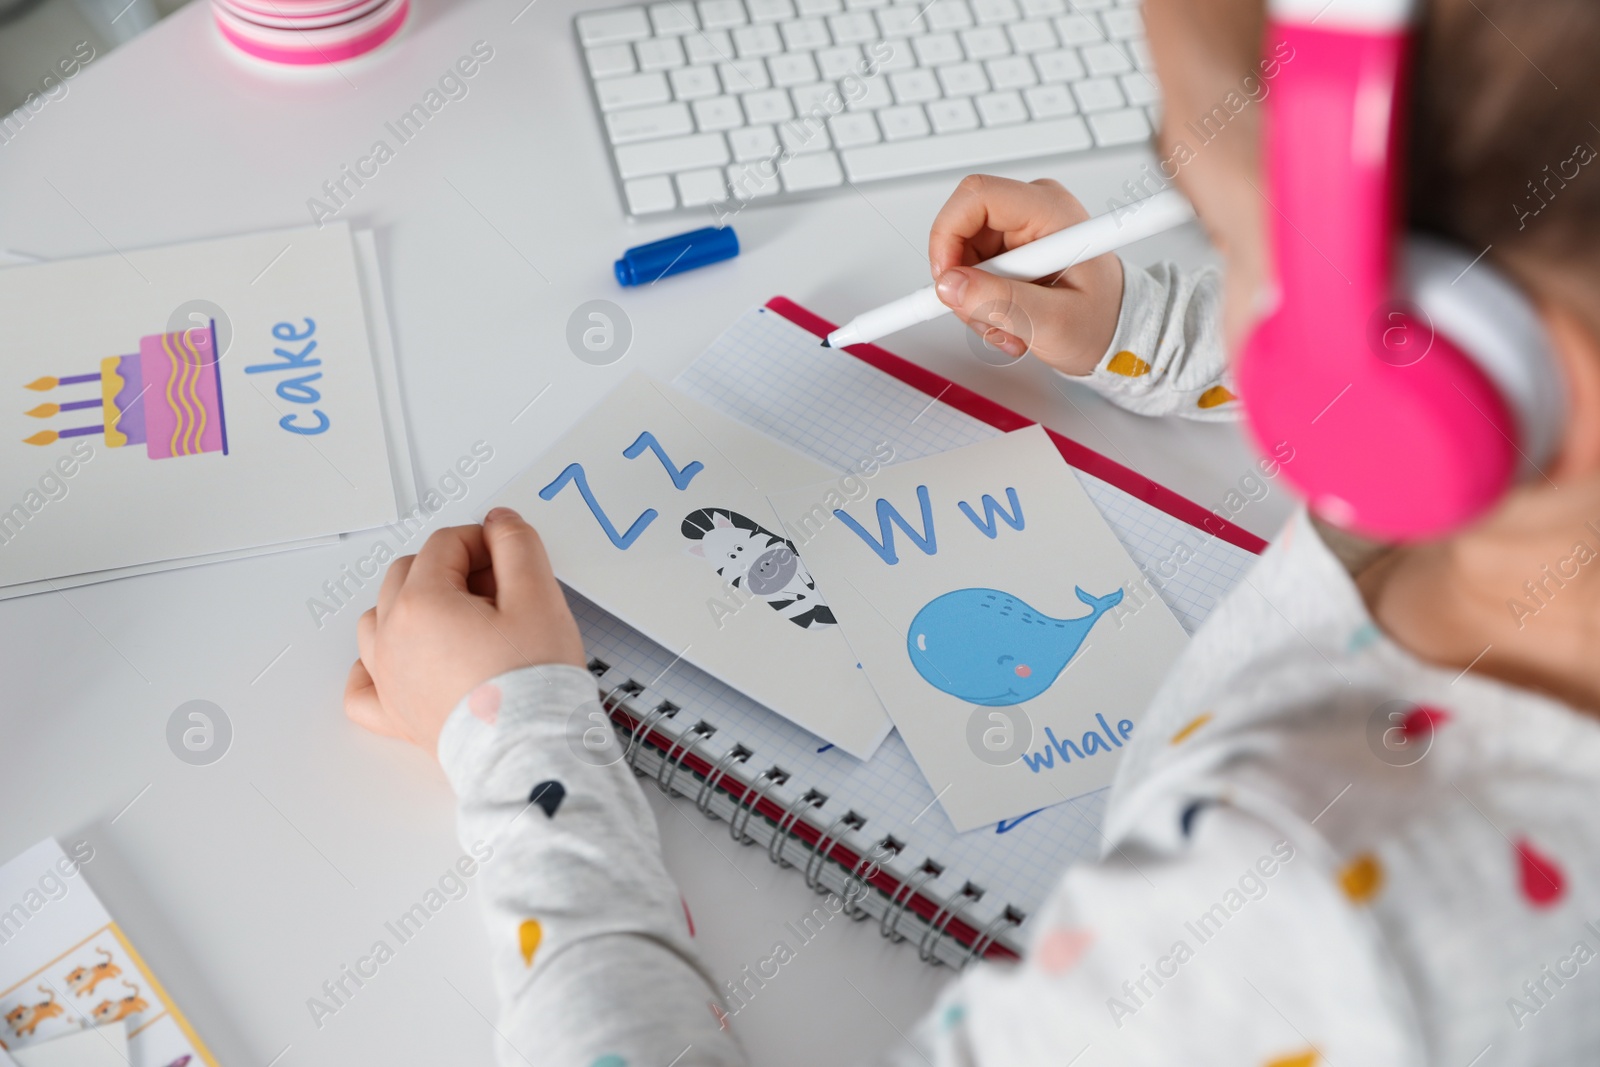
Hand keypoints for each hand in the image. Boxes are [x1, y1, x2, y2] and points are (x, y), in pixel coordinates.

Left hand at [344, 507, 585, 752]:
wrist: (529, 752)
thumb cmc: (531, 685)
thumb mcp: (538, 596)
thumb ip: (517, 545)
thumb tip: (499, 522)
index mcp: (421, 602)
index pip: (445, 544)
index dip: (484, 541)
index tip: (512, 557)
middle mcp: (392, 637)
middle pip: (409, 573)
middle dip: (453, 569)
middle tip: (498, 589)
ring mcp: (387, 678)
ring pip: (378, 618)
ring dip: (412, 605)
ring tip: (458, 618)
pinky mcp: (395, 715)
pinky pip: (361, 685)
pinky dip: (373, 666)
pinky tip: (397, 661)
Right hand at [929, 175, 1124, 374]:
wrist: (1118, 329)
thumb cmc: (1103, 320)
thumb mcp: (1053, 322)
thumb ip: (1001, 302)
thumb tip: (950, 285)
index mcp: (1051, 211)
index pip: (978, 196)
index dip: (948, 234)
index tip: (945, 279)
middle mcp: (1034, 210)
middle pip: (964, 230)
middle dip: (964, 282)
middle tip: (984, 317)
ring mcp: (1022, 228)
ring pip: (964, 255)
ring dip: (974, 300)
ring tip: (1007, 328)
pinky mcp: (1013, 248)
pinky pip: (974, 269)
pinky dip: (981, 301)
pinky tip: (1008, 320)